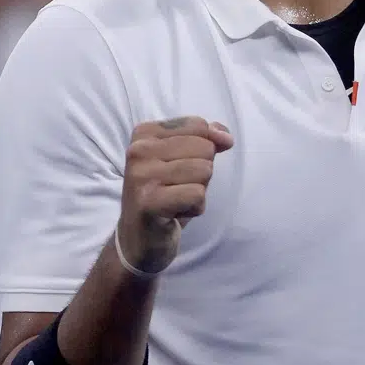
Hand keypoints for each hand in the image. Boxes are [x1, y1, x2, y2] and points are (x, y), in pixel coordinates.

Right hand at [117, 117, 232, 273]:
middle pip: (204, 148)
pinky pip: (197, 195)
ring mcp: (141, 176)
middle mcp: (138, 150)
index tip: (179, 169)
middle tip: (177, 188)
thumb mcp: (184, 159)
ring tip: (176, 200)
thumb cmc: (165, 195)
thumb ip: (206, 139)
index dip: (203, 150)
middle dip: (201, 173)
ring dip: (199, 191)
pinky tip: (176, 213)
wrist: (139, 238)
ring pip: (204, 170)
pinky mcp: (148, 202)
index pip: (198, 126)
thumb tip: (225, 137)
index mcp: (144, 133)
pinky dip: (195, 208)